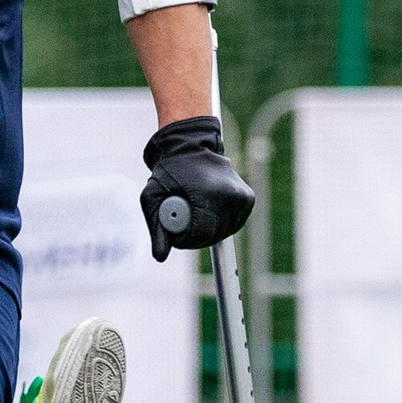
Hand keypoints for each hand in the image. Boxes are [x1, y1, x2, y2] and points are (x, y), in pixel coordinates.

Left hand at [138, 116, 253, 260]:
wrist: (192, 145)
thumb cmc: (169, 171)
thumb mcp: (153, 197)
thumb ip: (157, 229)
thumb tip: (160, 257)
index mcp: (209, 196)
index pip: (200, 235)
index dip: (185, 239)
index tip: (176, 228)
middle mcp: (231, 197)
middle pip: (213, 236)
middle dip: (196, 234)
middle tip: (184, 219)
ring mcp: (242, 198)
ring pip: (224, 232)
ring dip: (209, 228)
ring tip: (197, 208)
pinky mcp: (248, 199)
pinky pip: (233, 223)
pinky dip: (221, 221)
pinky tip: (210, 207)